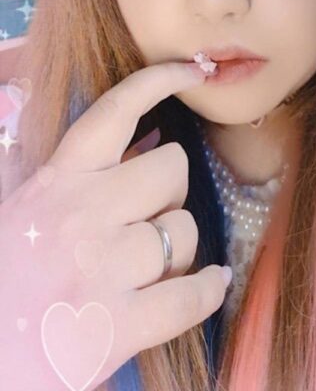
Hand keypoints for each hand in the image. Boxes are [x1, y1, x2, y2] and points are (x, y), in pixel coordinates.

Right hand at [0, 62, 230, 390]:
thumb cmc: (3, 276)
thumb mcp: (14, 206)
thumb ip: (46, 166)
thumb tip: (94, 126)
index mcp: (54, 181)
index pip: (116, 111)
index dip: (162, 80)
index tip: (197, 71)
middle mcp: (81, 215)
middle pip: (171, 169)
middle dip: (170, 187)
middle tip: (150, 209)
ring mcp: (102, 270)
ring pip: (184, 230)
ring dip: (178, 245)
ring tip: (152, 263)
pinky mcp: (117, 328)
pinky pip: (193, 294)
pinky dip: (209, 288)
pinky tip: (210, 282)